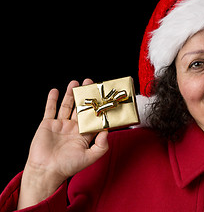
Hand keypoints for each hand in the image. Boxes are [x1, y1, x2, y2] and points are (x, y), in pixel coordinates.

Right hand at [18, 79, 108, 208]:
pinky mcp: (48, 124)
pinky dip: (52, 100)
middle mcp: (73, 128)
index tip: (103, 97)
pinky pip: (50, 109)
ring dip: (70, 94)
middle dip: (85, 95)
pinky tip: (55, 90)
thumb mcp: (90, 158)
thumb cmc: (68, 166)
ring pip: (67, 106)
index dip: (98, 108)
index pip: (93, 117)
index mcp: (84, 135)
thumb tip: (107, 131)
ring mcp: (60, 125)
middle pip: (80, 108)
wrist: (46, 171)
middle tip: (90, 83)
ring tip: (75, 83)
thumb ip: (101, 146)